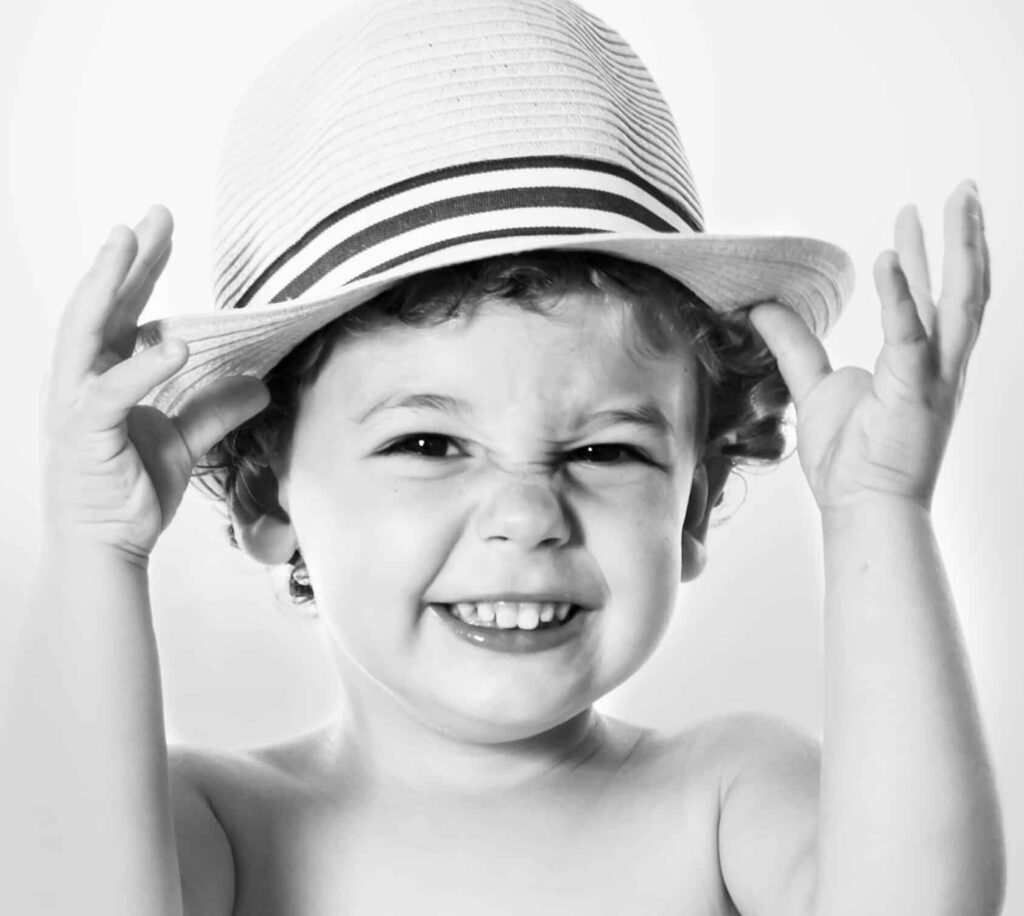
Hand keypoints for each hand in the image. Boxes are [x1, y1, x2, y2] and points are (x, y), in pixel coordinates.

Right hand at [42, 205, 269, 559]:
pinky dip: (141, 366)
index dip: (141, 271)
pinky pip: (111, 392)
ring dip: (109, 283)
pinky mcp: (83, 433)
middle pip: (99, 305)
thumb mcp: (185, 441)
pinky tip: (174, 343)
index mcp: (101, 377)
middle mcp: (80, 381)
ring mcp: (74, 404)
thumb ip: (218, 410)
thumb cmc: (132, 491)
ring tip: (133, 242)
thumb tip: (263, 385)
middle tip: (153, 214)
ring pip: (84, 330)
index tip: (163, 231)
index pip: (120, 312)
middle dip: (126, 258)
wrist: (110, 545)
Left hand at [748, 180, 988, 513]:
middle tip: (962, 190)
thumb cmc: (850, 459)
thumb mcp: (814, 387)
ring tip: (955, 202)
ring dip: (960, 248)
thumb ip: (793, 345)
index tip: (916, 217)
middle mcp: (941, 363)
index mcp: (923, 362)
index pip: (935, 297)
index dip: (928, 256)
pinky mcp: (917, 389)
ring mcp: (936, 376)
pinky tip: (889, 258)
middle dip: (965, 236)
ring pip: (963, 299)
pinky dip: (901, 295)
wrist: (862, 506)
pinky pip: (911, 333)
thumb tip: (764, 309)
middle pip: (966, 287)